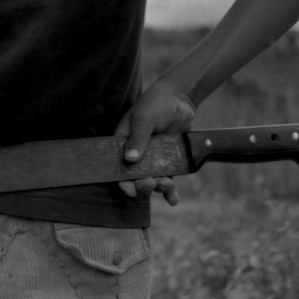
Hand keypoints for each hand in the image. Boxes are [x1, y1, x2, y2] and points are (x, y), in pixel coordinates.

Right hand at [113, 84, 195, 205]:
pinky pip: (168, 178)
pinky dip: (170, 191)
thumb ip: (138, 139)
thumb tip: (130, 159)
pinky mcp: (169, 161)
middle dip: (143, 185)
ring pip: (153, 180)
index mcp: (123, 144)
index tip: (130, 190)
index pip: (119, 167)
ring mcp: (153, 159)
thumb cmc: (155, 104)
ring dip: (158, 187)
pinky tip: (172, 200)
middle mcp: (136, 155)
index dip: (123, 182)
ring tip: (166, 185)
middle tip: (152, 183)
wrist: (179, 98)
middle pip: (136, 178)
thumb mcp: (144, 119)